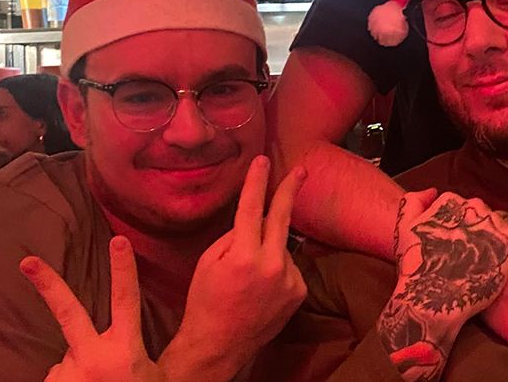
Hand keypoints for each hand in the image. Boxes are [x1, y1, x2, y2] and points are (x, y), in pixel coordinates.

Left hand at [21, 235, 163, 381]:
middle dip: (48, 285)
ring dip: (77, 367)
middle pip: (69, 313)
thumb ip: (123, 355)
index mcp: (125, 351)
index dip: (123, 270)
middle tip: (27, 262)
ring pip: (67, 357)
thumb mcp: (148, 376)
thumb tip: (89, 346)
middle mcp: (93, 359)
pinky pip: (59, 377)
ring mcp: (69, 376)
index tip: (118, 240)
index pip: (126, 302)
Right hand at [168, 156, 306, 374]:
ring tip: (250, 277)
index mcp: (243, 256)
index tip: (263, 161)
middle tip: (301, 170)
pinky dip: (278, 269)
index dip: (257, 182)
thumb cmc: (205, 302)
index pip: (251, 209)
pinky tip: (262, 288)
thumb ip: (232, 237)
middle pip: (282, 218)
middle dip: (290, 191)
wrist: (219, 346)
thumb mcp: (207, 263)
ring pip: (282, 247)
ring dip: (270, 250)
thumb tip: (253, 220)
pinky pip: (289, 267)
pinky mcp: (300, 292)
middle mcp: (271, 265)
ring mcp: (289, 279)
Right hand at [379, 189, 507, 379]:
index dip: (456, 223)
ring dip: (494, 232)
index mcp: (450, 201)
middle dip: (475, 226)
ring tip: (483, 255)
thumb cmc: (416, 267)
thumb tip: (433, 190)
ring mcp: (493, 224)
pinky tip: (500, 255)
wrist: (433, 300)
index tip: (452, 241)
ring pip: (500, 219)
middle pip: (480, 210)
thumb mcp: (403, 228)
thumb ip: (414, 200)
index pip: (460, 203)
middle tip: (466, 251)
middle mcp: (473, 208)